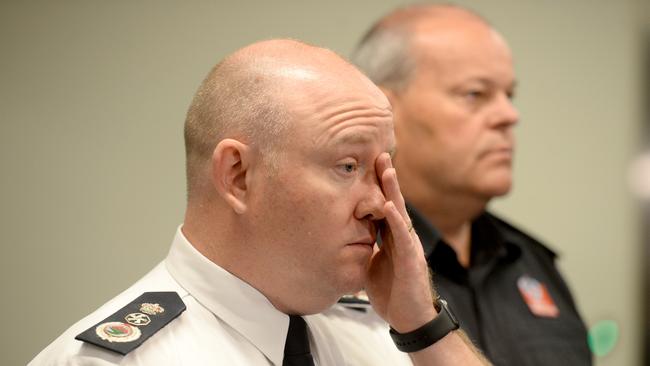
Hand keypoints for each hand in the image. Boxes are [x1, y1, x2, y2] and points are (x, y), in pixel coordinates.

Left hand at [365, 153, 436, 331]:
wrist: (410, 319)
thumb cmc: (393, 292)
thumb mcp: (374, 265)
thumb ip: (367, 247)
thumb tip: (350, 237)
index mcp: (393, 238)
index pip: (385, 206)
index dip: (378, 187)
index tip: (369, 165)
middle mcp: (402, 237)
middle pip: (394, 202)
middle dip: (387, 179)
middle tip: (379, 154)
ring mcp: (409, 247)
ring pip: (401, 213)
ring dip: (394, 191)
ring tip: (387, 170)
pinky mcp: (411, 260)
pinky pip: (402, 237)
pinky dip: (396, 221)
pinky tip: (390, 207)